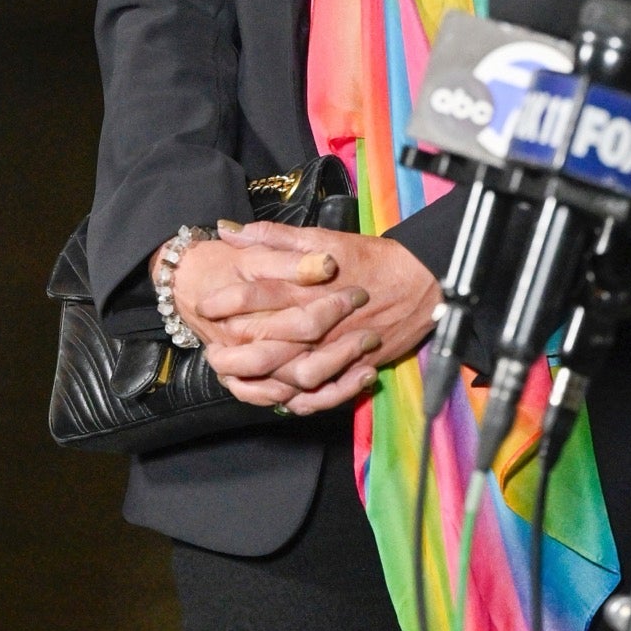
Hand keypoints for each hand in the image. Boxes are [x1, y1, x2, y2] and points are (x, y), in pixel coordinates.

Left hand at [198, 221, 440, 417]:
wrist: (424, 282)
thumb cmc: (373, 258)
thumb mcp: (324, 238)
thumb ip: (275, 236)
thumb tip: (230, 231)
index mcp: (309, 286)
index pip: (256, 295)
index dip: (226, 302)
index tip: (205, 305)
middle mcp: (320, 322)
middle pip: (267, 343)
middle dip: (233, 350)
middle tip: (212, 351)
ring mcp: (338, 350)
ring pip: (291, 375)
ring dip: (261, 381)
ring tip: (237, 378)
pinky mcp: (354, 368)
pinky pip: (323, 395)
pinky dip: (299, 399)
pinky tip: (278, 394)